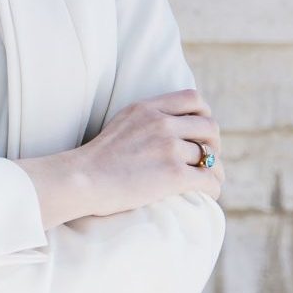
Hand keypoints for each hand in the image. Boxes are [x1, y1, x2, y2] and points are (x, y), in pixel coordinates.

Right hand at [19, 89, 222, 225]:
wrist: (79, 180)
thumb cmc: (95, 160)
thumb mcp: (121, 123)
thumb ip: (147, 119)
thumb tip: (172, 129)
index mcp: (147, 108)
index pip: (193, 99)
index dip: (204, 115)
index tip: (200, 131)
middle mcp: (161, 123)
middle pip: (209, 127)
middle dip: (213, 143)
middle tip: (205, 158)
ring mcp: (168, 148)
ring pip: (210, 156)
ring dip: (213, 170)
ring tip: (207, 180)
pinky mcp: (173, 174)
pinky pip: (209, 179)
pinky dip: (213, 188)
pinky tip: (207, 194)